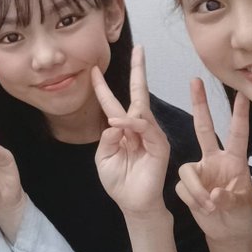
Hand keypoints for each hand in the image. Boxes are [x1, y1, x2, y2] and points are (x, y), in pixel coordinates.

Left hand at [93, 45, 170, 216]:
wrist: (132, 203)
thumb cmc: (118, 181)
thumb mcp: (102, 158)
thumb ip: (106, 139)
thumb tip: (113, 122)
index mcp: (120, 129)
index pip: (111, 102)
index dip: (102, 87)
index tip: (92, 70)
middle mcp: (137, 128)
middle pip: (138, 94)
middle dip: (139, 71)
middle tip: (139, 48)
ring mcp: (150, 135)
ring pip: (140, 111)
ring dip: (126, 111)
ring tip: (114, 120)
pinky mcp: (159, 146)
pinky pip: (146, 129)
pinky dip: (133, 125)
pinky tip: (121, 125)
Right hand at [175, 79, 251, 244]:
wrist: (228, 234)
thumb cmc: (242, 217)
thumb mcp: (243, 207)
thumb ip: (230, 199)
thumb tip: (215, 194)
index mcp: (234, 161)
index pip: (237, 134)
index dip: (239, 115)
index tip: (243, 94)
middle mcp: (214, 160)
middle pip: (204, 128)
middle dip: (199, 104)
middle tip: (195, 80)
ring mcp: (199, 172)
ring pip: (186, 170)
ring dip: (196, 190)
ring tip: (209, 207)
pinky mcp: (186, 185)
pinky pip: (181, 187)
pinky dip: (192, 200)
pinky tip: (203, 210)